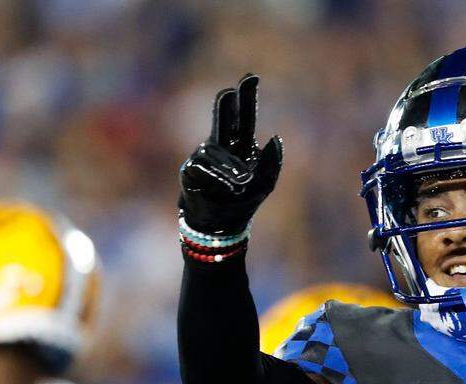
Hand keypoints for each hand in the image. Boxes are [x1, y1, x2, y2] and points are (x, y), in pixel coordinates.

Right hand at [179, 74, 282, 235]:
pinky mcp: (191, 170)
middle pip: (223, 118)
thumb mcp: (266, 183)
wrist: (222, 224)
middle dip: (226, 104)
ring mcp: (204, 156)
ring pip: (216, 152)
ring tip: (243, 182)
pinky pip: (203, 167)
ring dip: (231, 167)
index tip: (251, 77)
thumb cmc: (244, 201)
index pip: (245, 117)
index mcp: (241, 145)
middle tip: (230, 91)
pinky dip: (219, 177)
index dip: (246, 97)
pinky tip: (230, 187)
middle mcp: (221, 145)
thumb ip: (273, 162)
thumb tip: (274, 137)